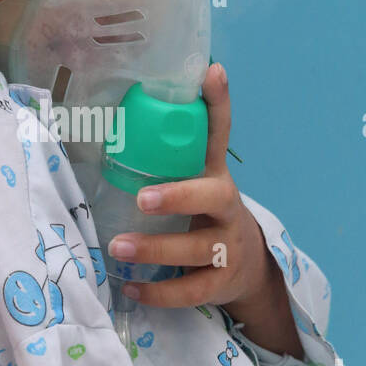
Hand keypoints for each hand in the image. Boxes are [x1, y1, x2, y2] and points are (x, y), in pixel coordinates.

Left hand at [106, 63, 302, 356]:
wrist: (247, 265)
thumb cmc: (205, 213)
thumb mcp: (196, 178)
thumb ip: (170, 150)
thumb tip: (133, 103)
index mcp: (215, 175)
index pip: (219, 134)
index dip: (218, 104)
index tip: (211, 72)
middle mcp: (226, 207)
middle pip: (214, 197)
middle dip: (179, 196)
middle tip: (142, 198)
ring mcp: (227, 247)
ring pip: (197, 249)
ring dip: (156, 250)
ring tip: (117, 249)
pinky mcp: (220, 283)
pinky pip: (191, 291)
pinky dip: (159, 292)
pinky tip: (130, 287)